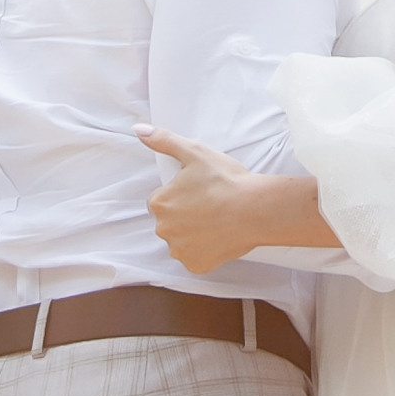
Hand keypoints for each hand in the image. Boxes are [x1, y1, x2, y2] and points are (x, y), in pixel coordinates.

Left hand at [140, 133, 331, 270]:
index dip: (180, 194)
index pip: (161, 200)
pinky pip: (195, 257)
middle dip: (185, 214)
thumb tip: (138, 130)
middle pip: (170, 222)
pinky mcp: (196, 265)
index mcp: (159, 203)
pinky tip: (219, 236)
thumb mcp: (194, 152)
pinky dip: (205, 250)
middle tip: (210, 204)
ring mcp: (180, 250)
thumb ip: (164, 140)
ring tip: (217, 219)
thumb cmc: (226, 180)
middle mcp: (163, 230)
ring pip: (181, 240)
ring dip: (194, 233)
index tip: (199, 190)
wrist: (256, 209)